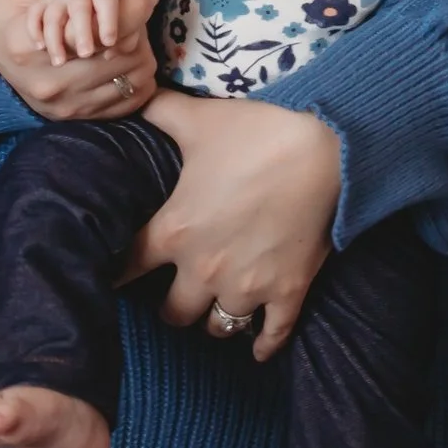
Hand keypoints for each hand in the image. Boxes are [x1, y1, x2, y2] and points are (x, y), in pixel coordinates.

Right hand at [0, 0, 158, 120]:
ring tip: (123, 31)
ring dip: (141, 49)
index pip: (98, 31)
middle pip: (123, 53)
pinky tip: (122, 56)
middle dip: (138, 25)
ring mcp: (61, 105)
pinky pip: (132, 98)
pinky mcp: (76, 116)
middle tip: (130, 9)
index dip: (131, 8)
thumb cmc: (10, 4)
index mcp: (27, 45)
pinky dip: (137, 74)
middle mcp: (46, 82)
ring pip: (134, 75)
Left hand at [127, 91, 341, 361]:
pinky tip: (258, 349)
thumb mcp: (201, 118)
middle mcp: (204, 268)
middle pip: (172, 313)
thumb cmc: (259, 132)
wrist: (328, 148)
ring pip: (216, 328)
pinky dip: (262, 344)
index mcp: (175, 230)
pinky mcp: (286, 292)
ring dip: (214, 319)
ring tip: (217, 307)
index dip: (119, 272)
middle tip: (179, 289)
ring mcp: (246, 286)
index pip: (127, 268)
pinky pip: (269, 335)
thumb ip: (161, 112)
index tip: (118, 274)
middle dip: (173, 303)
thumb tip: (134, 97)